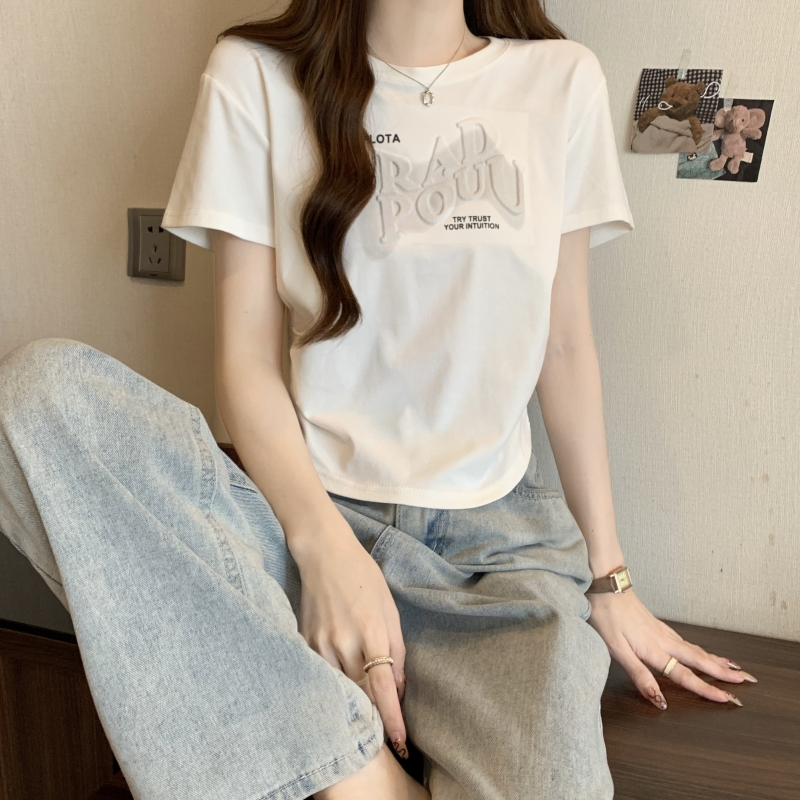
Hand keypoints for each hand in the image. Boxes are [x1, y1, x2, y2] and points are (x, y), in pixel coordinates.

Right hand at [293, 511, 407, 756]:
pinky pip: (321, 673)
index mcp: (371, 632)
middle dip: (372, 713)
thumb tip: (396, 687)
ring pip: (339, 686)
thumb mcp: (389, 609)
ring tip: (361, 705)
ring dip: (352, 699)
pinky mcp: (305, 641)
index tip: (399, 742)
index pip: (382, 687)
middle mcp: (344, 642)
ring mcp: (321, 644)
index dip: (391, 718)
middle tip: (384, 729)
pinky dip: (332, 681)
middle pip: (359, 693)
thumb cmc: (363, 577)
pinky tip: (339, 680)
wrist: (323, 554)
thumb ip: (395, 650)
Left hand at [586, 588, 756, 708]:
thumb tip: (659, 700)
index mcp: (654, 650)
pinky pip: (684, 639)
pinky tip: (699, 650)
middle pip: (698, 659)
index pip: (684, 675)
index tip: (727, 699)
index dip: (706, 689)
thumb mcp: (617, 650)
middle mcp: (663, 640)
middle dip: (722, 672)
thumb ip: (639, 675)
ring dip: (714, 659)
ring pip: (693, 648)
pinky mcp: (656, 623)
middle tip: (746, 680)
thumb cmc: (606, 616)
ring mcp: (661, 630)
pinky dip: (698, 648)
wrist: (606, 585)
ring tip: (731, 667)